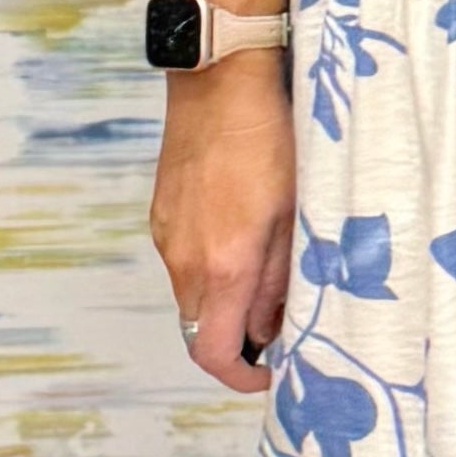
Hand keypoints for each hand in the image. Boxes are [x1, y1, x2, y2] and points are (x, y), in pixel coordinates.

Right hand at [149, 64, 294, 394]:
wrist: (219, 80)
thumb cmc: (270, 141)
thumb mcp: (293, 215)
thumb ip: (279, 279)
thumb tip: (269, 328)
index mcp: (221, 265)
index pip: (211, 351)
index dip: (240, 375)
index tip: (269, 373)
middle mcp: (183, 259)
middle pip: (198, 328)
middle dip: (236, 338)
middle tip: (278, 325)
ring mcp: (167, 235)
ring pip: (191, 294)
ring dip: (224, 300)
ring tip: (267, 273)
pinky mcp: (162, 213)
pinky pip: (183, 261)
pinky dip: (210, 268)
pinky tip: (242, 236)